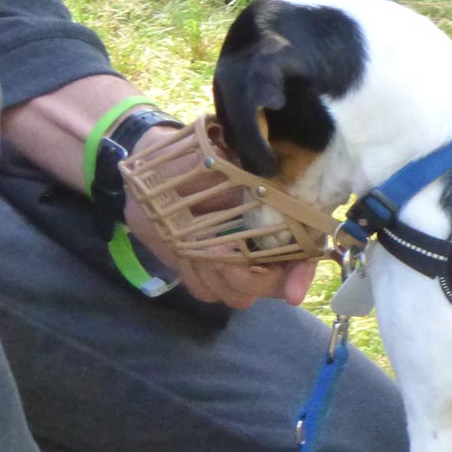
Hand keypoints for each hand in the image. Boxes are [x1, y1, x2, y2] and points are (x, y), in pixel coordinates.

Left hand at [122, 125, 320, 308]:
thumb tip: (262, 173)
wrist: (146, 177)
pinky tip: (182, 251)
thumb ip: (241, 169)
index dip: (302, 273)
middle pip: (274, 283)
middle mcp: (260, 242)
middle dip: (249, 277)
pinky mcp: (204, 274)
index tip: (293, 293)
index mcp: (274, 211)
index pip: (305, 249)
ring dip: (218, 275)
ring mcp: (232, 261)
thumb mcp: (216, 156)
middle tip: (221, 250)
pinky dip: (196, 277)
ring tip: (194, 243)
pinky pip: (208, 293)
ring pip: (240, 295)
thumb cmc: (188, 158)